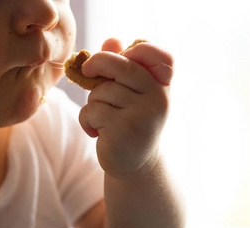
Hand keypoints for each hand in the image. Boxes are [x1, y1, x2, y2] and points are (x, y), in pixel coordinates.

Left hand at [79, 38, 173, 177]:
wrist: (135, 165)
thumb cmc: (130, 124)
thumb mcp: (131, 96)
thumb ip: (122, 68)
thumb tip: (111, 40)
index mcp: (162, 88)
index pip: (162, 57)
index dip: (140, 50)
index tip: (124, 53)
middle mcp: (157, 100)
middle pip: (122, 66)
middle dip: (98, 63)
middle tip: (87, 70)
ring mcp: (142, 115)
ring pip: (102, 91)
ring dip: (93, 103)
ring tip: (102, 119)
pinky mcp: (123, 130)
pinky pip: (92, 111)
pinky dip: (87, 120)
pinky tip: (96, 132)